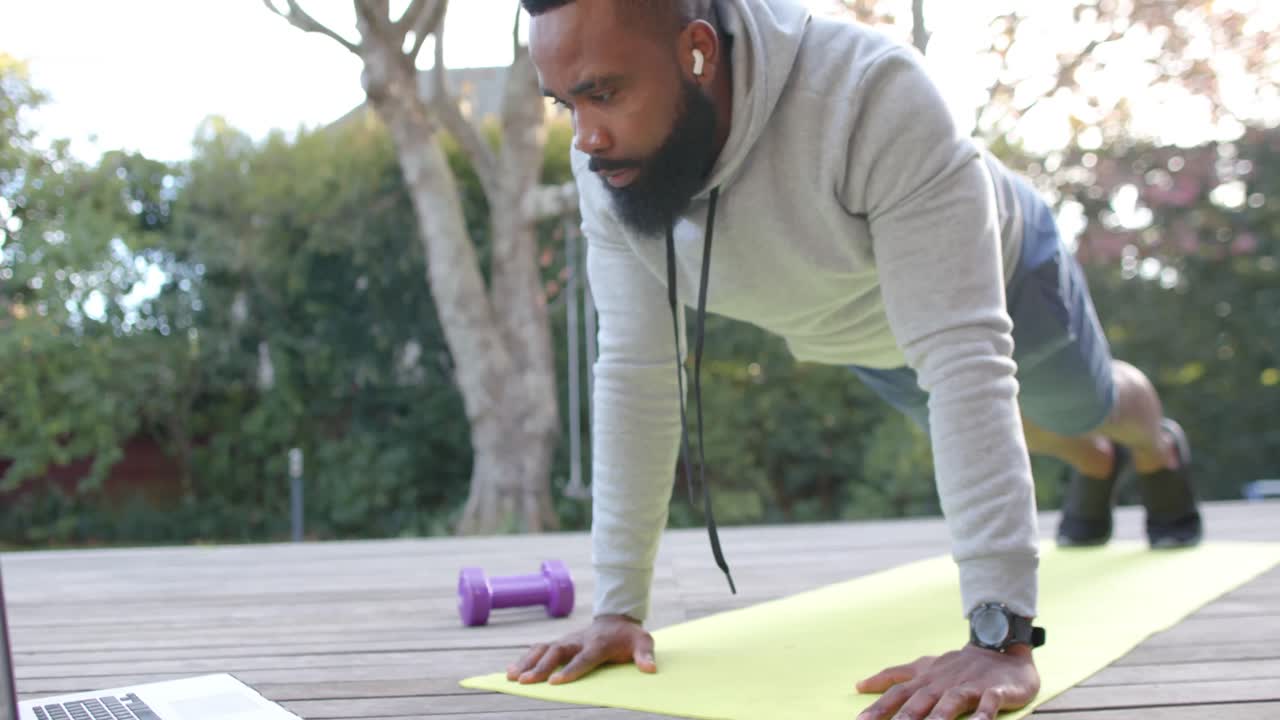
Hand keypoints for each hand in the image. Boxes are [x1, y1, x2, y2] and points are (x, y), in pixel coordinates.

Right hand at [506, 613, 656, 684]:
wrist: (617, 619)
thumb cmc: (630, 636)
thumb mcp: (644, 642)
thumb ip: (645, 655)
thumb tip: (650, 670)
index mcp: (598, 643)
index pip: (583, 658)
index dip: (570, 670)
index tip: (555, 682)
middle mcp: (578, 640)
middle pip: (556, 652)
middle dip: (540, 667)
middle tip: (524, 682)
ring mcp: (567, 640)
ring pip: (543, 649)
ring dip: (526, 662)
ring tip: (510, 677)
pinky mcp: (560, 643)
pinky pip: (540, 649)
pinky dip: (525, 658)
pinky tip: (510, 670)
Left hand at [854, 643, 1039, 719]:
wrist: (998, 648)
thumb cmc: (955, 665)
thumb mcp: (922, 667)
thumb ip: (893, 676)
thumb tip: (860, 685)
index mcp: (924, 679)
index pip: (897, 693)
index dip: (878, 707)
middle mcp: (942, 683)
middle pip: (921, 701)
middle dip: (905, 718)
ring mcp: (969, 686)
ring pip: (952, 702)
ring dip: (940, 716)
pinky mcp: (995, 690)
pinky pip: (989, 703)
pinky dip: (984, 714)